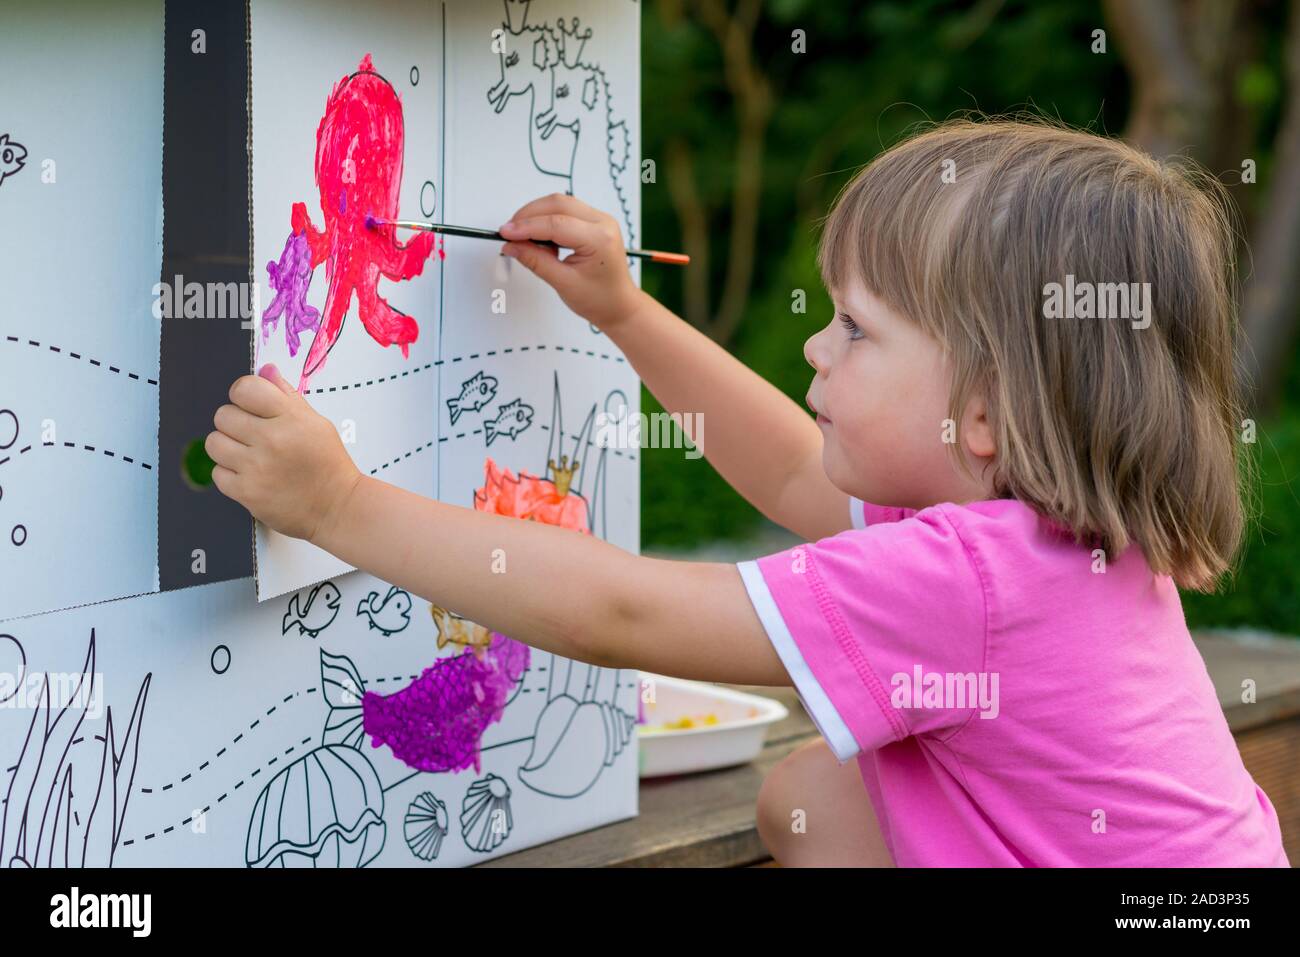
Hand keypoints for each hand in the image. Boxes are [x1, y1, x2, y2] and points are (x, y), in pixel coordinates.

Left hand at [206, 364, 361, 543]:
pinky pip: (217, 473)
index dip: (242, 395)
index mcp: (291, 418)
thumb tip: (265, 369)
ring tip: (247, 455)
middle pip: (223, 415)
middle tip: (252, 435)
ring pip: (214, 443)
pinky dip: (230, 475)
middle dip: (234, 423)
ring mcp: (257, 467)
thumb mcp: (315, 423)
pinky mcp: (247, 493)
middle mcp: (272, 440)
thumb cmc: (328, 464)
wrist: (338, 507)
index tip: (249, 405)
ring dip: (227, 448)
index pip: (244, 388)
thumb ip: (286, 396)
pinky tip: (250, 475)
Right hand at [498, 193, 645, 330]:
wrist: (619, 306)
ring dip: (537, 215)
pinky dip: (548, 220)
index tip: (505, 233)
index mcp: (600, 239)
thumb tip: (511, 245)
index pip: (556, 223)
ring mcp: (600, 219)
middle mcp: (603, 223)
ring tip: (523, 238)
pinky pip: (566, 211)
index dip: (527, 227)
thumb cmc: (599, 299)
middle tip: (509, 233)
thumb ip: (535, 261)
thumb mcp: (563, 283)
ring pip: (561, 203)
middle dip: (529, 215)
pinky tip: (541, 239)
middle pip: (558, 204)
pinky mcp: (594, 222)